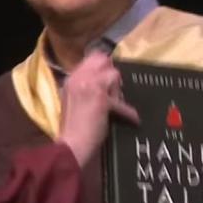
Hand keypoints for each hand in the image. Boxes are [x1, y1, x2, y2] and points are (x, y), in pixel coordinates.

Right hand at [58, 52, 138, 166]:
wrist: (71, 144)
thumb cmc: (72, 127)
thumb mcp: (73, 99)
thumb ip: (85, 86)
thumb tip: (105, 80)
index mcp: (71, 78)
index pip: (92, 57)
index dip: (103, 66)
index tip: (109, 79)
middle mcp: (79, 77)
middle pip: (104, 60)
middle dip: (111, 74)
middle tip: (113, 91)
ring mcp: (90, 86)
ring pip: (114, 75)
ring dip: (117, 90)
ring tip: (115, 105)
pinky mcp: (102, 99)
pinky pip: (121, 101)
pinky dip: (128, 112)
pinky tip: (132, 119)